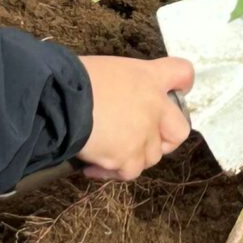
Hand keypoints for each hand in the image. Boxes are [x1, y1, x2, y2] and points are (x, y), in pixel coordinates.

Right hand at [78, 55, 194, 180]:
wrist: (59, 100)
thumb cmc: (73, 77)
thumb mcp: (104, 69)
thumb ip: (121, 85)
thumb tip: (111, 99)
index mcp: (149, 77)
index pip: (183, 72)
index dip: (181, 85)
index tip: (172, 93)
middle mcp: (154, 106)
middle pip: (179, 130)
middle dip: (165, 138)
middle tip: (143, 138)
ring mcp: (144, 135)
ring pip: (152, 156)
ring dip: (132, 156)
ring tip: (107, 151)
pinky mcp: (129, 158)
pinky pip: (128, 172)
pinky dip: (111, 172)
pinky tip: (93, 167)